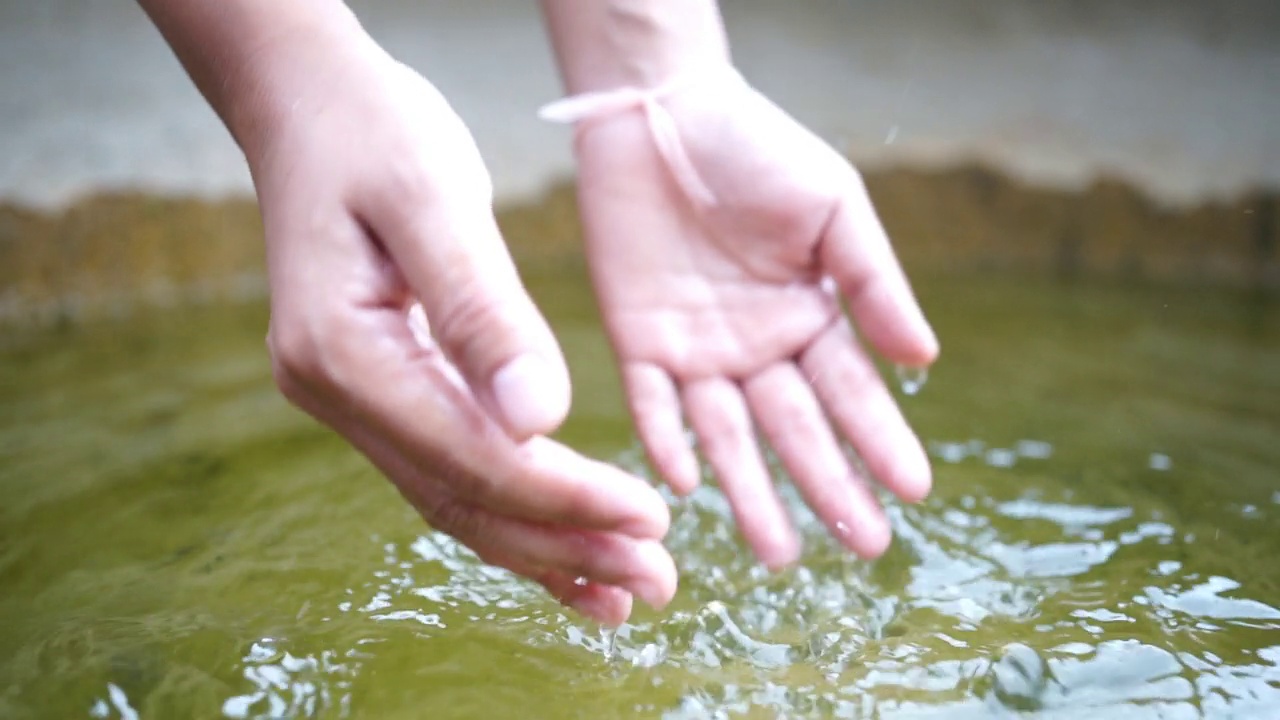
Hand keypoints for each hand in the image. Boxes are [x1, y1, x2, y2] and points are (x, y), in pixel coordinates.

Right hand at [241, 30, 675, 623]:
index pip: (471, 456)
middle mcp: (337, 393)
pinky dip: (515, 513)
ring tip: (627, 591)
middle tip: (657, 583)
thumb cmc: (373, 133)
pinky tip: (566, 550)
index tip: (651, 519)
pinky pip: (452, 469)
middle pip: (464, 498)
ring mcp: (352, 398)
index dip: (564, 497)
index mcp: (343, 352)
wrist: (311, 108)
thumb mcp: (433, 198)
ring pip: (458, 500)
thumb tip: (542, 418)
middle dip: (565, 544)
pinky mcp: (381, 389)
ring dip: (545, 549)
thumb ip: (483, 311)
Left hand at [570, 71, 939, 568]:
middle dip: (830, 486)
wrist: (662, 111)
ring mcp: (696, 350)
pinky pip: (653, 402)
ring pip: (727, 435)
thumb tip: (923, 361)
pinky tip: (692, 485)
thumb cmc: (756, 150)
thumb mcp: (833, 207)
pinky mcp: (638, 339)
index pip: (853, 392)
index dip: (882, 440)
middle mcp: (757, 347)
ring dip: (751, 491)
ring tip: (780, 553)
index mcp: (809, 316)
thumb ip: (873, 282)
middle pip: (796, 429)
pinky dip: (669, 440)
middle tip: (864, 546)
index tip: (915, 492)